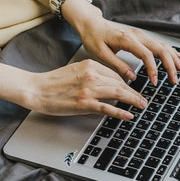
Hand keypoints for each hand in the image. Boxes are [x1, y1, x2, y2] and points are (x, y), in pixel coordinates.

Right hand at [22, 59, 146, 118]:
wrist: (36, 89)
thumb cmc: (54, 82)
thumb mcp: (76, 70)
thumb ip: (93, 74)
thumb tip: (109, 84)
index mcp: (90, 65)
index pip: (115, 74)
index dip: (127, 84)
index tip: (134, 90)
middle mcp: (91, 75)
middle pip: (120, 84)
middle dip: (134, 93)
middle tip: (143, 100)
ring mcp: (88, 90)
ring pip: (118, 94)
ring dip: (133, 101)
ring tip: (141, 106)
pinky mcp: (84, 103)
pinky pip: (108, 108)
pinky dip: (121, 112)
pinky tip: (129, 115)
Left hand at [63, 0, 179, 84]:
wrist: (91, 23)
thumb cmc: (93, 37)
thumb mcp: (100, 54)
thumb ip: (117, 65)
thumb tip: (132, 76)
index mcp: (127, 40)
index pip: (147, 55)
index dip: (153, 69)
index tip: (155, 82)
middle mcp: (137, 35)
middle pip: (160, 49)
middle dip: (170, 65)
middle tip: (174, 80)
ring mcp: (141, 35)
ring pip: (162, 45)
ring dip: (173, 58)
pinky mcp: (141, 36)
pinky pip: (159, 43)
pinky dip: (169, 51)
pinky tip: (177, 56)